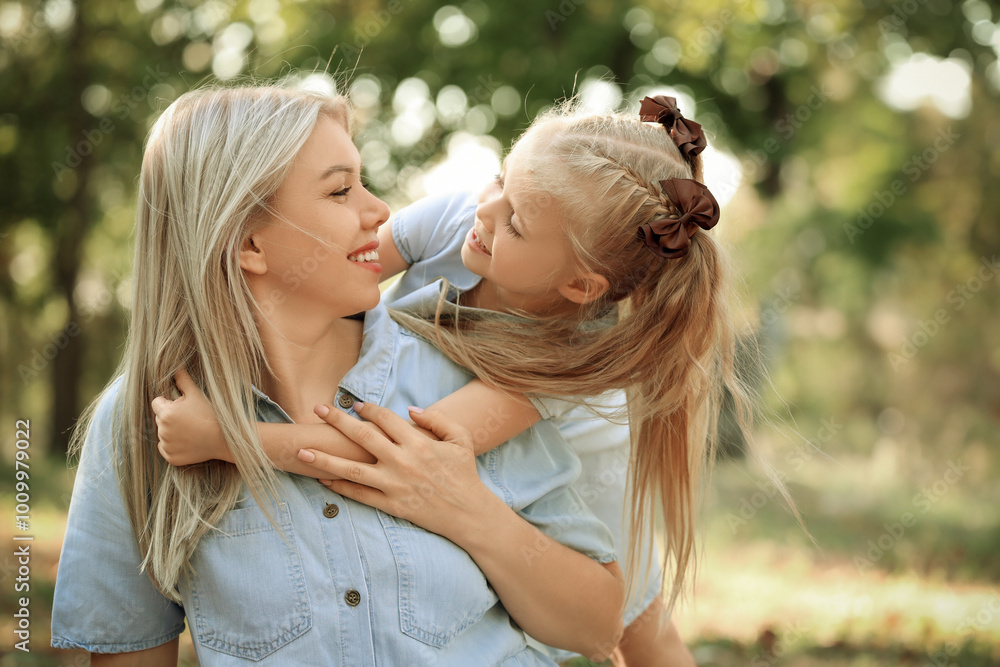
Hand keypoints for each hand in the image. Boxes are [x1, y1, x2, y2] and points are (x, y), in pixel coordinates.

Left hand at [151, 368, 227, 464]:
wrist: (225, 439)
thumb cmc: (211, 414)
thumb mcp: (197, 393)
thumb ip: (182, 379)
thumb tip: (175, 367)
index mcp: (165, 413)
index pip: (157, 403)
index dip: (169, 402)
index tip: (184, 406)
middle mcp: (162, 430)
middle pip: (160, 418)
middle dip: (170, 416)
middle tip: (191, 418)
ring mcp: (167, 446)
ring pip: (163, 433)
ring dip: (172, 430)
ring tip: (192, 429)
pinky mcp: (172, 458)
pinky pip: (166, 448)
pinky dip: (174, 446)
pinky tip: (189, 441)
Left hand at [299, 402, 495, 539]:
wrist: (468, 513)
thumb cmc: (464, 473)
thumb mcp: (461, 439)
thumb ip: (437, 420)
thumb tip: (409, 410)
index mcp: (418, 443)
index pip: (386, 419)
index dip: (369, 410)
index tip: (355, 405)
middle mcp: (402, 462)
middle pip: (362, 437)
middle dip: (337, 421)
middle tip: (318, 409)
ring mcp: (393, 485)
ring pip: (351, 469)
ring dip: (325, 459)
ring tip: (302, 450)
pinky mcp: (390, 505)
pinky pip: (359, 494)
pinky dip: (339, 487)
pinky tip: (322, 480)